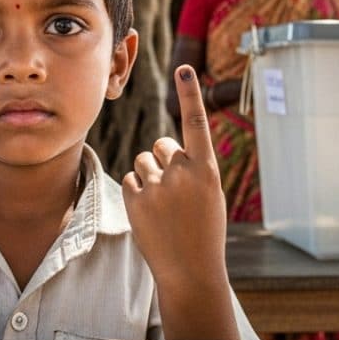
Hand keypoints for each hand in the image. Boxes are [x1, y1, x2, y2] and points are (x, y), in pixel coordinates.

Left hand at [124, 65, 227, 290]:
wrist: (191, 271)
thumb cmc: (203, 230)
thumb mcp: (208, 195)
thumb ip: (191, 168)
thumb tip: (163, 149)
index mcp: (207, 170)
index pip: (196, 123)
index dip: (190, 94)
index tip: (184, 69)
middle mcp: (182, 173)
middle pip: (161, 145)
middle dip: (164, 161)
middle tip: (176, 193)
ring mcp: (158, 186)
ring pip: (143, 161)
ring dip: (149, 177)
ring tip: (164, 207)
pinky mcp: (136, 199)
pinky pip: (130, 180)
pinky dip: (137, 193)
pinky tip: (150, 214)